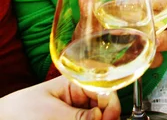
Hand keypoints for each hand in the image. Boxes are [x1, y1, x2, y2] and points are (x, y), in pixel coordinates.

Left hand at [0, 76, 120, 119]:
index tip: (111, 117)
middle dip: (105, 117)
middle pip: (104, 108)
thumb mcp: (51, 113)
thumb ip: (78, 116)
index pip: (105, 90)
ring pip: (96, 117)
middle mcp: (81, 99)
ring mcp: (77, 113)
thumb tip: (101, 116)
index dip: (111, 104)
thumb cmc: (20, 112)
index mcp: (78, 84)